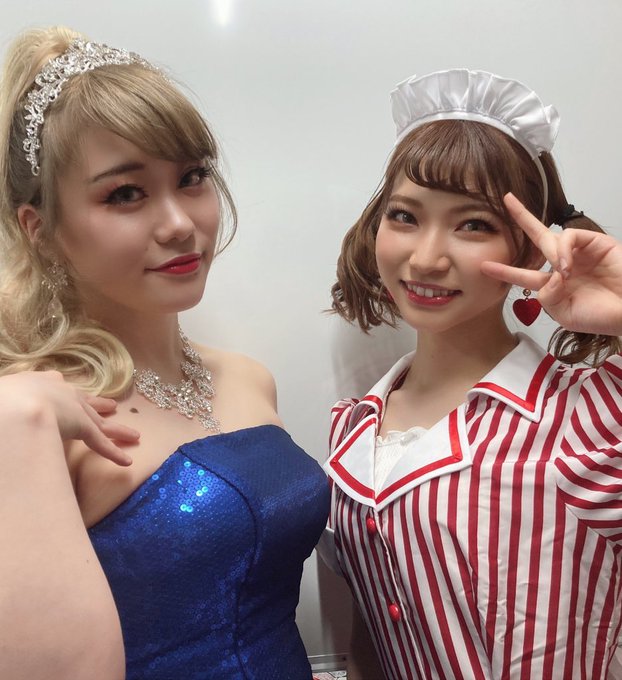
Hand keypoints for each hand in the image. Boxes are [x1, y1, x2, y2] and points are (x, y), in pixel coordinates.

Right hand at [0, 371, 137, 465]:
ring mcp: (75, 410)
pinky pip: (100, 443)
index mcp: (41, 382)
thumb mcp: (4, 394)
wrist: (15, 402)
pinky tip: (126, 461)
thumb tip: (5, 411)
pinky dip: (113, 453)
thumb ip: (9, 401)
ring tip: (134, 436)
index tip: (75, 396)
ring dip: (117, 431)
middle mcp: (63, 392)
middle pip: (85, 403)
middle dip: (100, 406)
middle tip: (113, 407)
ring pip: (99, 422)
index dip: (68, 395)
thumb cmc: (2, 398)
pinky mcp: (83, 428)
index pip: (59, 389)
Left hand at [481, 193, 621, 335]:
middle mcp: (564, 265)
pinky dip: (564, 250)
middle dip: (521, 217)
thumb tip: (548, 276)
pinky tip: (568, 266)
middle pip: (537, 237)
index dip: (504, 270)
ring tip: (564, 274)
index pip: (524, 274)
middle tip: (506, 200)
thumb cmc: (601, 317)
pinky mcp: (597, 242)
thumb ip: (546, 296)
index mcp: (554, 285)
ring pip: (552, 238)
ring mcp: (580, 252)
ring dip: (553, 256)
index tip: (484, 266)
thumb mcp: (564, 314)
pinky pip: (570, 236)